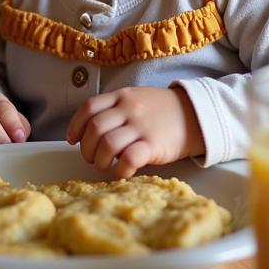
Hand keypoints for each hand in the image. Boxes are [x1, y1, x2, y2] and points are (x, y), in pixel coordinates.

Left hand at [66, 86, 203, 178]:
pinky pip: (129, 159)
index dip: (76, 125)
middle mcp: (129, 108)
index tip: (72, 140)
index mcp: (121, 96)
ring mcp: (141, 126)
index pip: (89, 108)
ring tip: (105, 166)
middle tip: (91, 158)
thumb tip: (88, 131)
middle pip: (95, 128)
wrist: (195, 115)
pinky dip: (120, 170)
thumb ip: (114, 109)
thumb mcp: (136, 99)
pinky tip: (122, 173)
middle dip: (87, 148)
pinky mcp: (154, 144)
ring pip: (107, 144)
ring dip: (101, 160)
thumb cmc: (160, 111)